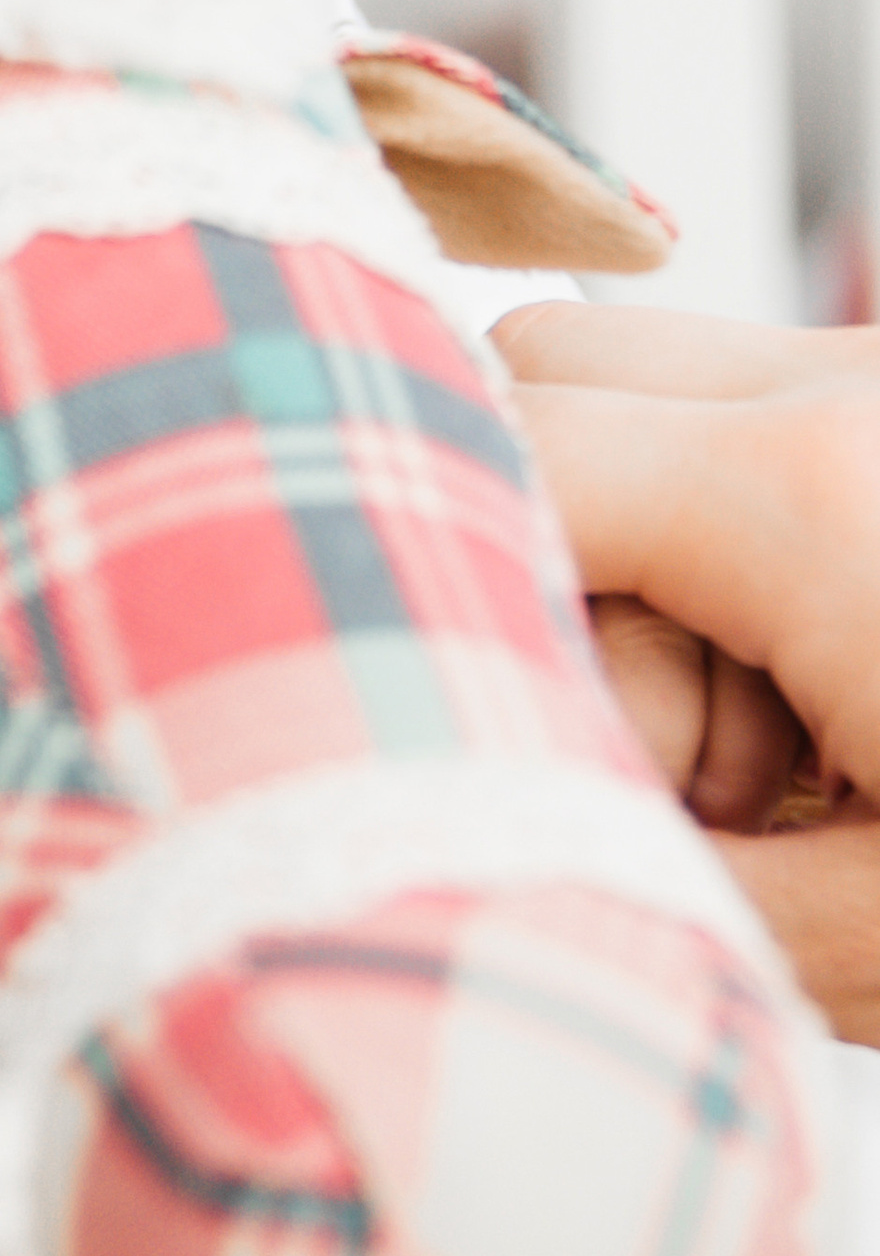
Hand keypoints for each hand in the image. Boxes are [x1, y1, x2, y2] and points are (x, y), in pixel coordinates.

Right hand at [500, 305, 879, 1030]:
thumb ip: (664, 885)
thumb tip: (503, 854)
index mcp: (812, 496)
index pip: (491, 452)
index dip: (418, 591)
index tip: (439, 733)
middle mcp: (842, 396)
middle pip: (544, 370)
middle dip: (520, 550)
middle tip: (643, 750)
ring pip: (642, 387)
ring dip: (627, 548)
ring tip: (770, 746)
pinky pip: (748, 435)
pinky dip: (724, 552)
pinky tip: (827, 707)